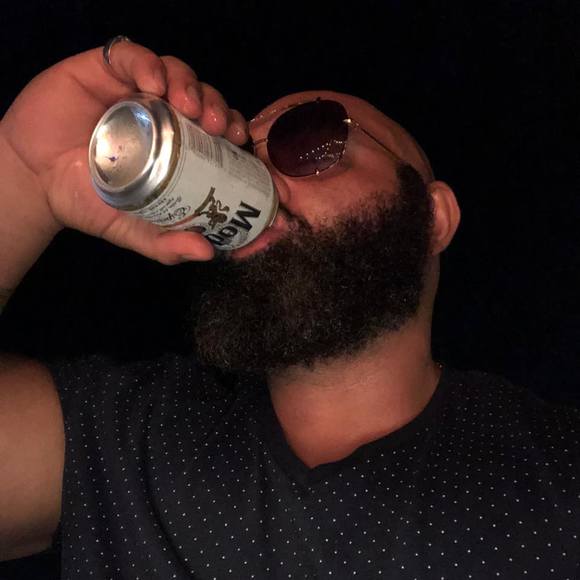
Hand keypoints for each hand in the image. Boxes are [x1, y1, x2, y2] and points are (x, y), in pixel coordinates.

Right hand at [1, 40, 249, 262]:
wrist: (33, 180)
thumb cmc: (87, 201)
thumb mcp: (131, 228)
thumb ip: (164, 244)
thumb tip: (207, 253)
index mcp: (178, 148)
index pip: (218, 134)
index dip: (235, 134)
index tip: (242, 145)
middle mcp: (164, 117)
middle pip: (204, 101)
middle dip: (220, 109)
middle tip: (221, 128)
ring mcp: (137, 92)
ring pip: (178, 75)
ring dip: (191, 86)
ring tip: (191, 107)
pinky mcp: (107, 70)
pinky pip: (134, 57)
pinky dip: (149, 64)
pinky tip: (153, 82)